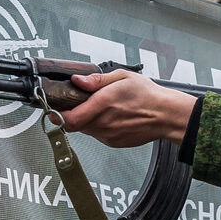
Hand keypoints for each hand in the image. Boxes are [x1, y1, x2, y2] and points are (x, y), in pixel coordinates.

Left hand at [61, 70, 196, 147]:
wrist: (166, 116)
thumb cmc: (148, 96)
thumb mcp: (122, 77)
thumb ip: (96, 80)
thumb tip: (77, 81)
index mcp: (103, 104)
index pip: (69, 118)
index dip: (57, 114)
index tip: (54, 108)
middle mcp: (104, 123)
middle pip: (74, 124)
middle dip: (74, 113)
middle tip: (80, 102)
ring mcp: (108, 135)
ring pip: (85, 129)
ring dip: (87, 119)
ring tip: (102, 108)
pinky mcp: (113, 142)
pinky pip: (98, 134)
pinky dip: (99, 126)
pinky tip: (112, 116)